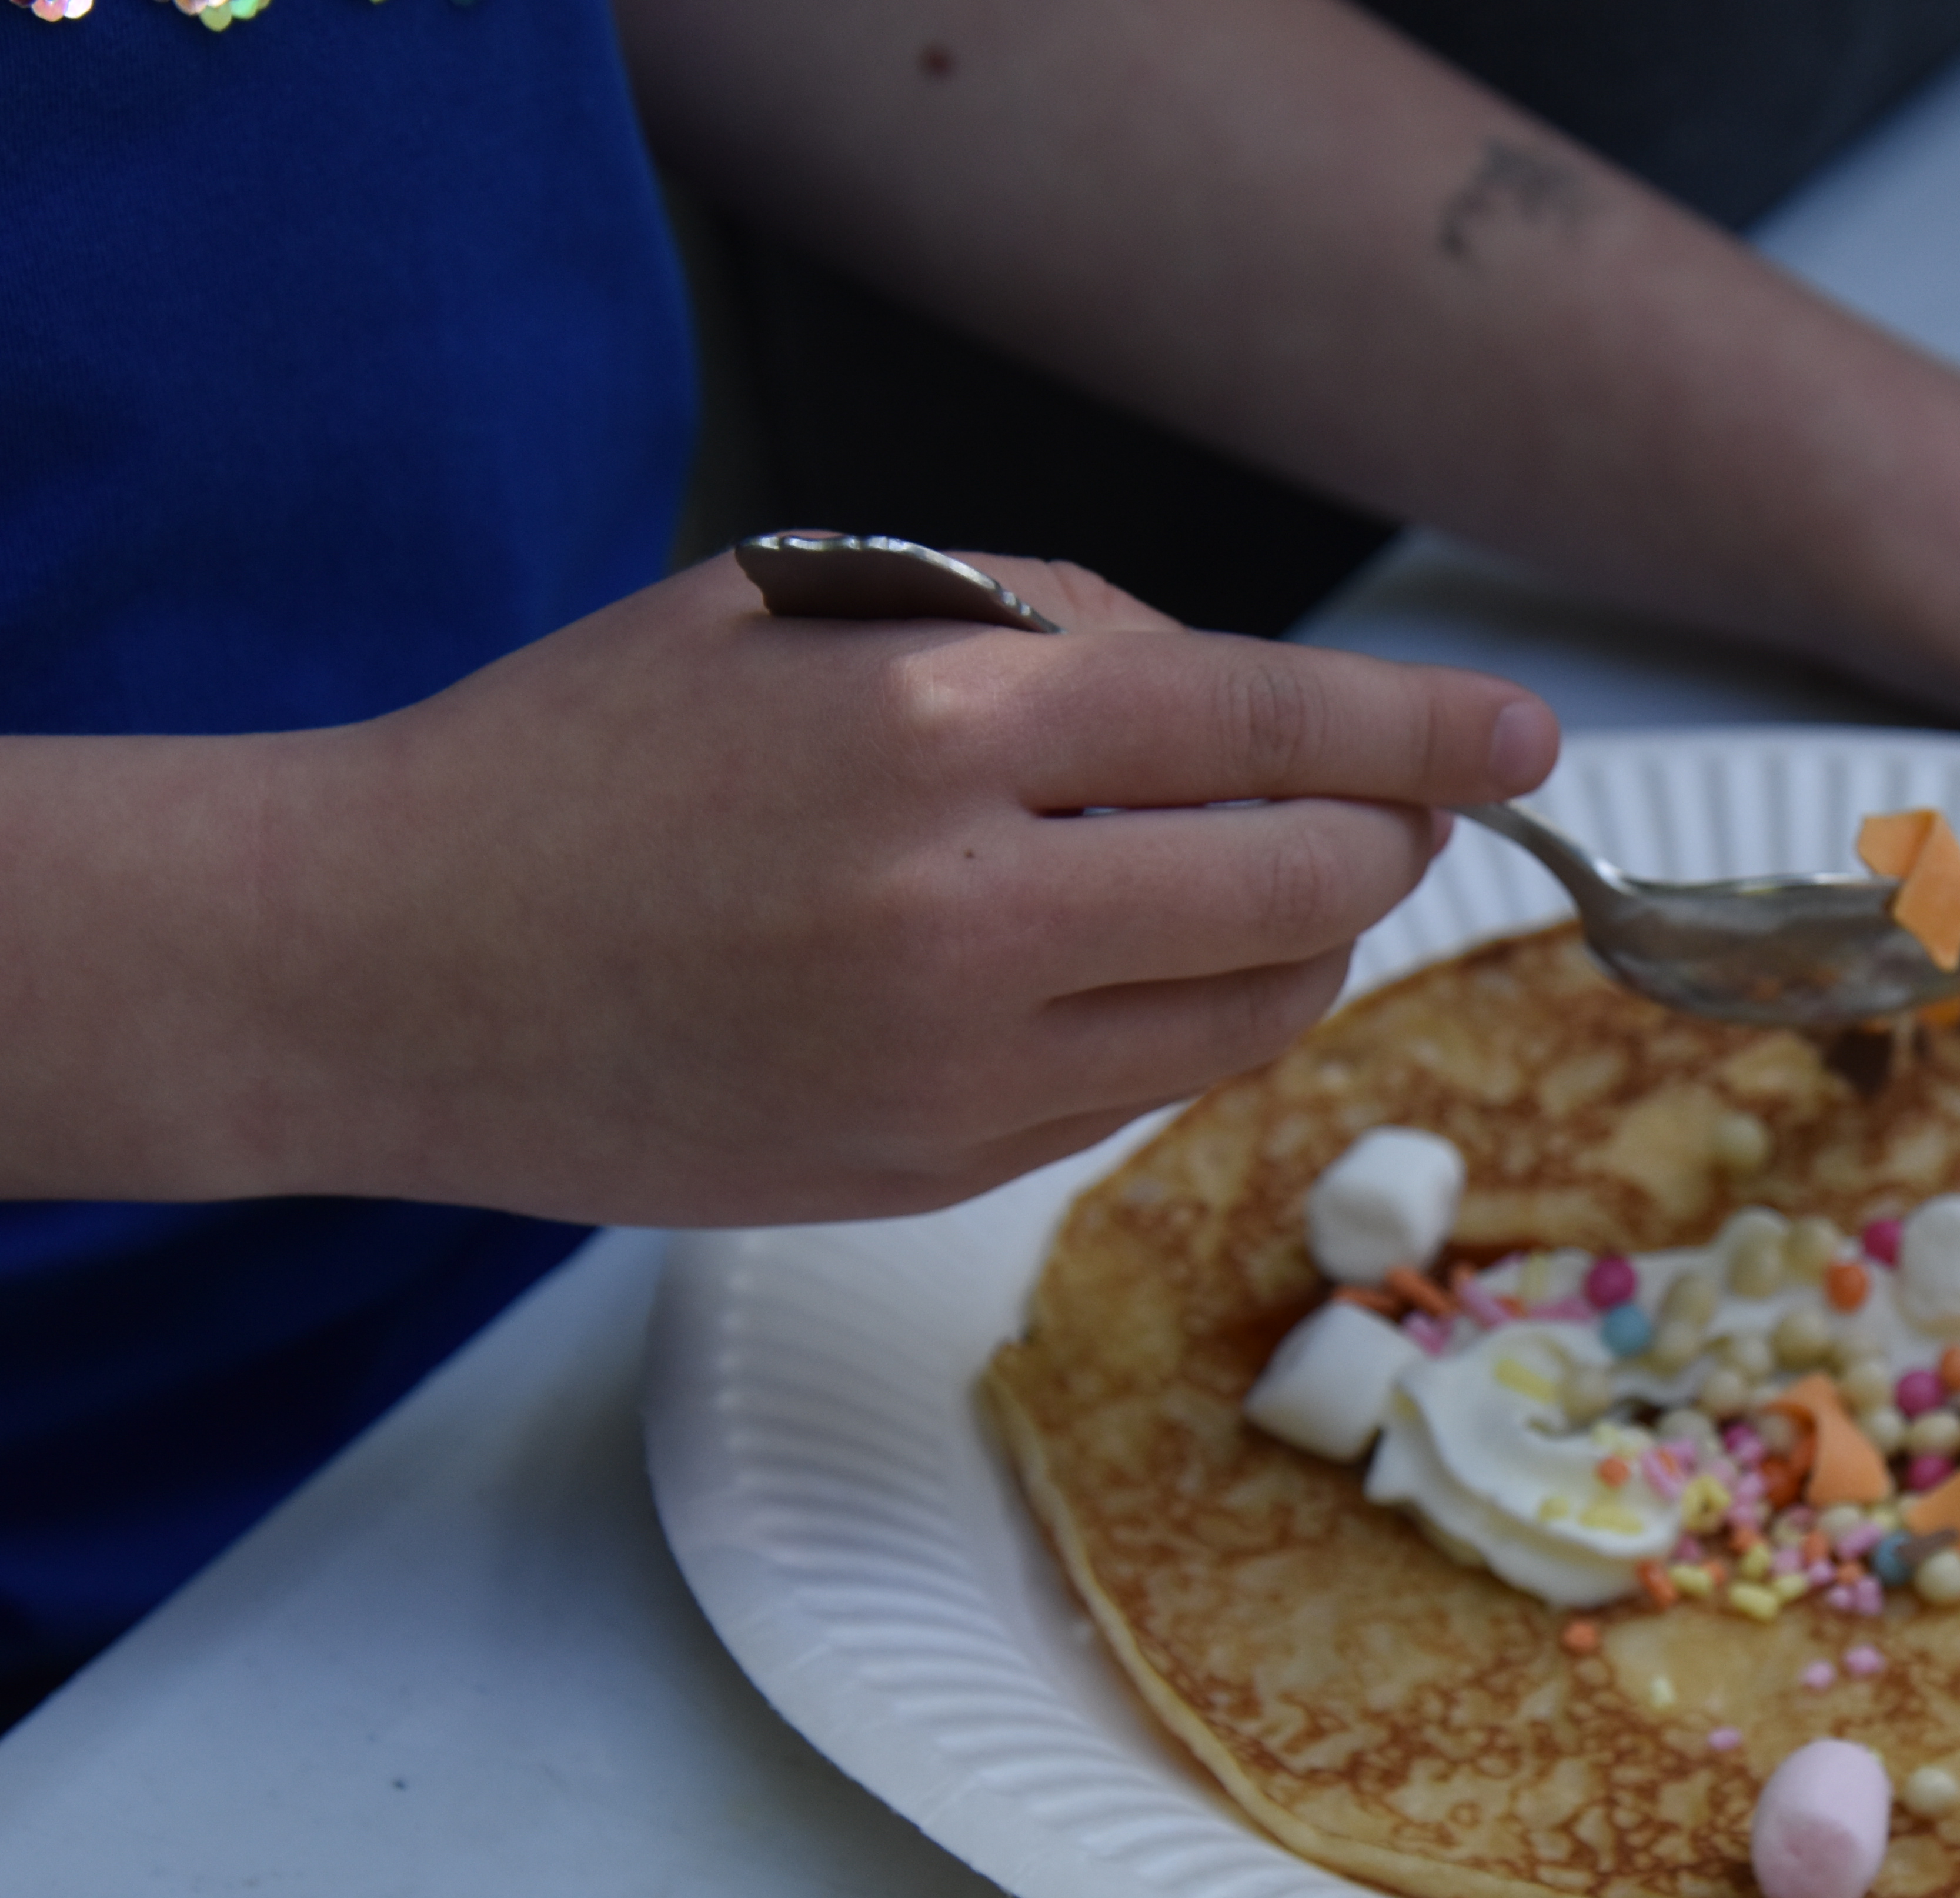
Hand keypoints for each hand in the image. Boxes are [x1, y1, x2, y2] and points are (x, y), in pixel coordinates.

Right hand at [233, 552, 1554, 1223]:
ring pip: (1253, 1012)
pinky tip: (1107, 960)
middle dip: (1377, 840)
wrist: (379, 966)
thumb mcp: (800, 607)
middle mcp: (965, 912)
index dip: (1424, 732)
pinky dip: (1179, 1015)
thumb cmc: (584, 756)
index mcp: (930, 731)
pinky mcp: (932, 1173)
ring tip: (1231, 873)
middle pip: (1303, 886)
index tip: (1526, 738)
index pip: (1263, 725)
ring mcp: (953, 1071)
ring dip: (1294, 935)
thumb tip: (1242, 697)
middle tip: (1378, 807)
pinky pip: (1143, 1090)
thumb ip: (1036, 624)